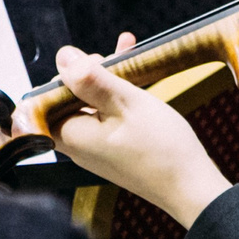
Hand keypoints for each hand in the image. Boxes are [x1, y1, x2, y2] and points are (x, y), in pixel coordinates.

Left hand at [50, 44, 234, 228]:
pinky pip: (108, 116)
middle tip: (114, 57)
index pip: (46, 98)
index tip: (91, 63)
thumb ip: (91, 79)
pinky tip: (136, 76)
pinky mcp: (114, 150)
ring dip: (107, 79)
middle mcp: (78, 145)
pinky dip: (119, 95)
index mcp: (72, 135)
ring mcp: (96, 149)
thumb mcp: (126, 103)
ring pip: (91, 104)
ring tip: (127, 51)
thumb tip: (63, 57)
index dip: (64, 75)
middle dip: (88, 72)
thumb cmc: (161, 148)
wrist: (192, 188)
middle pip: (69, 98)